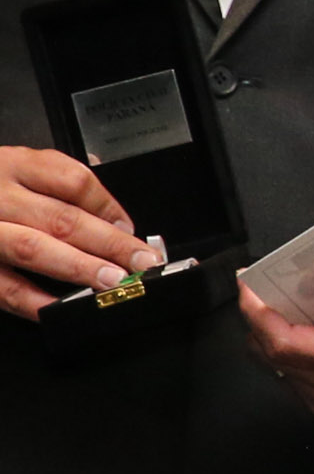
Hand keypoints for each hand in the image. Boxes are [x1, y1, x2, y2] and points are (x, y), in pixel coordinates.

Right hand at [0, 146, 162, 318]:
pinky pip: (3, 287)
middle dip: (108, 244)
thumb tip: (110, 211)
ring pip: (33, 249)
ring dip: (77, 268)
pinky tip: (60, 309)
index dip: (109, 206)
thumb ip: (56, 180)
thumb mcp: (13, 168)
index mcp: (14, 165)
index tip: (132, 228)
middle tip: (140, 262)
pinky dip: (33, 301)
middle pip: (62, 218)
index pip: (74, 180)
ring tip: (111, 282)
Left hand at [237, 265, 313, 415]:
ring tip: (287, 302)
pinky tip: (307, 326)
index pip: (286, 343)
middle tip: (266, 285)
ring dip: (273, 333)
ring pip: (277, 367)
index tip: (250, 285)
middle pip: (273, 355)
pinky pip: (291, 376)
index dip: (259, 314)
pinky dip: (288, 348)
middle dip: (261, 318)